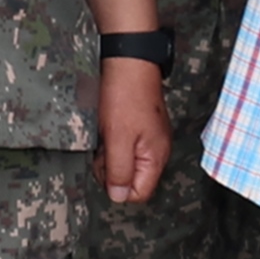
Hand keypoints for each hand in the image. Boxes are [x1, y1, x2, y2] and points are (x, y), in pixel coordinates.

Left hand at [96, 55, 171, 208]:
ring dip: (111, 155)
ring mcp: (150, 139)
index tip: (105, 166)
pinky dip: (114, 142)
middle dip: (112, 170)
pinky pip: (126, 148)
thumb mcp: (117, 138)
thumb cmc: (125, 95)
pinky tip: (109, 128)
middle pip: (132, 180)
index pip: (139, 193)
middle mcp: (157, 151)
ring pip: (127, 164)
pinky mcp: (142, 128)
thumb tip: (118, 197)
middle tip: (102, 150)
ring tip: (105, 135)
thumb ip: (119, 170)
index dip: (117, 186)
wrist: (129, 61)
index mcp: (156, 156)